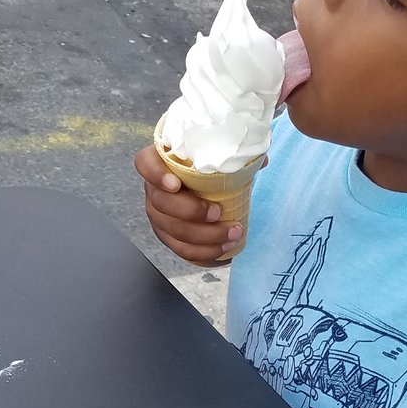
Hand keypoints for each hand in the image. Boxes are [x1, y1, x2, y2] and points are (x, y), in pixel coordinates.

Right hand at [135, 144, 243, 265]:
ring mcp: (159, 215)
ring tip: (233, 233)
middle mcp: (155, 189)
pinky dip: (204, 252)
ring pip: (171, 230)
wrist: (215, 192)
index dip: (155, 174)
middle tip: (218, 212)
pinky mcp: (169, 236)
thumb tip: (261, 162)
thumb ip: (238, 156)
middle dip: (191, 211)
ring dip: (204, 236)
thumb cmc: (216, 170)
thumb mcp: (226, 158)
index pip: (145, 163)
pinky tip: (225, 248)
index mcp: (163, 162)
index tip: (176, 184)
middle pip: (160, 203)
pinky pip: (182, 249)